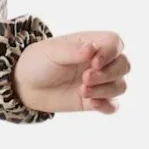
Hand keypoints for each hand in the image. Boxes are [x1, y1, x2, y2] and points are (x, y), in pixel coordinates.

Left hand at [13, 31, 129, 115]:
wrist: (25, 85)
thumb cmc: (38, 62)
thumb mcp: (51, 52)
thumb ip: (72, 51)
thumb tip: (92, 48)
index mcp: (92, 44)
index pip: (115, 43)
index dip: (111, 53)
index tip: (94, 63)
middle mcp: (100, 62)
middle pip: (124, 65)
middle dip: (108, 74)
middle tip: (85, 79)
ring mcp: (99, 82)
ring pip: (120, 86)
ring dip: (105, 90)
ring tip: (82, 91)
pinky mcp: (93, 100)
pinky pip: (112, 105)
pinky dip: (107, 106)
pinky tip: (93, 104)